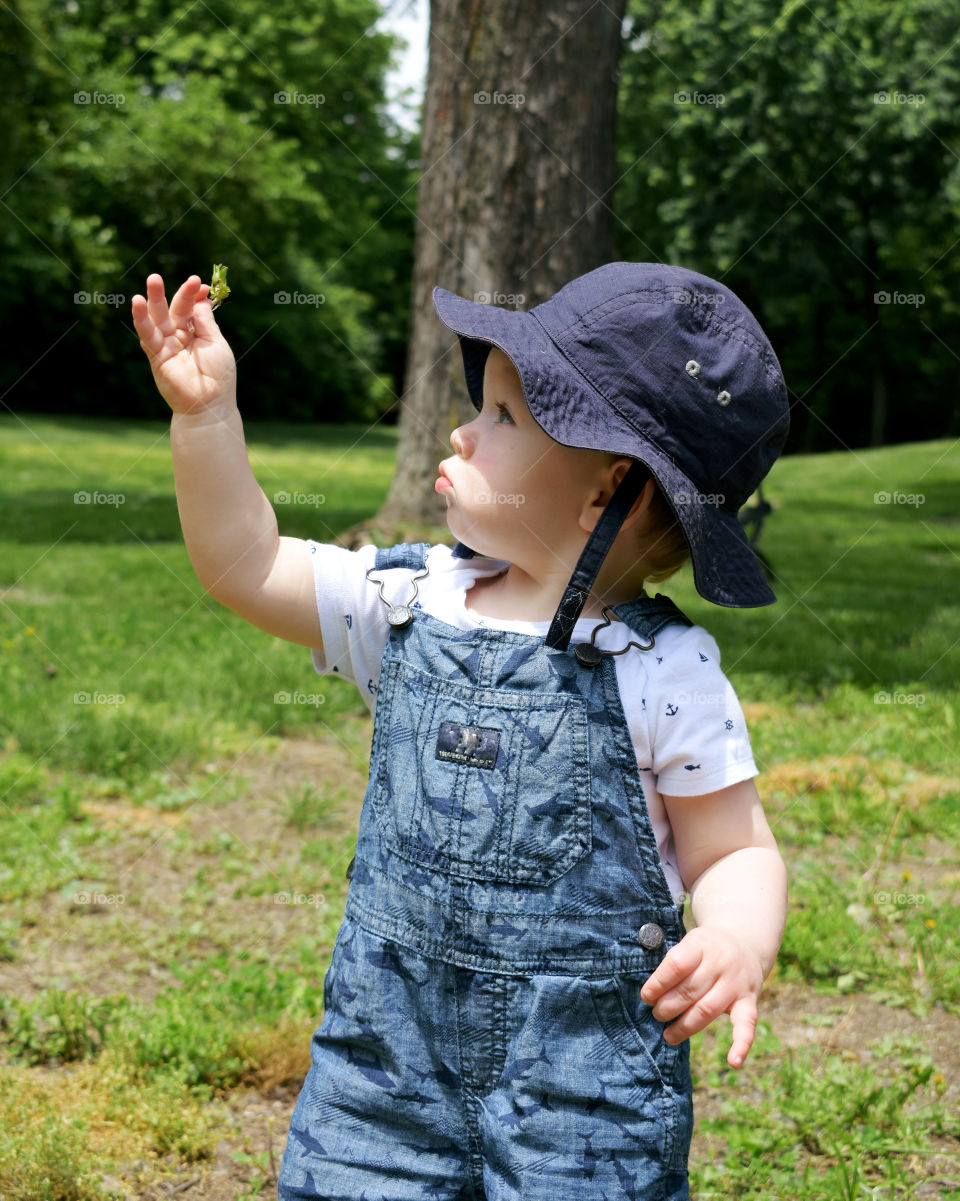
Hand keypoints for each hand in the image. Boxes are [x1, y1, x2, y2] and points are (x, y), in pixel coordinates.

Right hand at [131, 273, 236, 414]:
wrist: (210, 403)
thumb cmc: (219, 376)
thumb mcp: (216, 342)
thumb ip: (205, 321)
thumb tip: (200, 299)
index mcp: (197, 332)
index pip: (192, 308)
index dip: (195, 295)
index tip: (201, 283)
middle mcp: (180, 336)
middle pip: (174, 309)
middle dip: (175, 293)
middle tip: (177, 274)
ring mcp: (167, 345)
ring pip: (158, 318)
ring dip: (154, 299)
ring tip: (153, 279)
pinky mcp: (156, 355)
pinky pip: (147, 334)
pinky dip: (141, 319)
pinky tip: (137, 302)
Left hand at [640, 926, 763, 1067]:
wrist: (744, 943)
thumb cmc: (705, 950)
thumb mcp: (689, 944)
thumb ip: (673, 965)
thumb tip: (650, 997)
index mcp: (701, 944)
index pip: (677, 964)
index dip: (659, 983)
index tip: (646, 996)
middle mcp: (721, 962)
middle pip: (690, 990)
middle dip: (668, 1007)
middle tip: (656, 1014)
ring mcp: (736, 983)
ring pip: (708, 1009)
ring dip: (685, 1026)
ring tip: (668, 1034)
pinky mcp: (749, 1001)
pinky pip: (747, 1024)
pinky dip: (742, 1044)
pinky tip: (733, 1061)